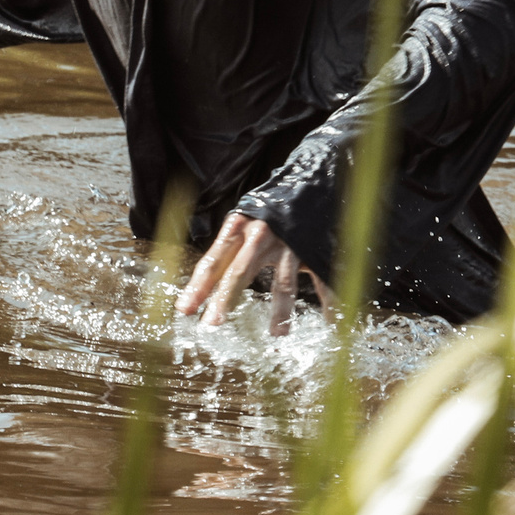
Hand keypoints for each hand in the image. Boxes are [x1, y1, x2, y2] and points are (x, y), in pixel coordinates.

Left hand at [176, 214, 330, 336]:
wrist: (310, 179)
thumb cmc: (268, 208)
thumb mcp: (243, 221)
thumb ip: (228, 251)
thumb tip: (202, 287)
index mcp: (239, 227)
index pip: (213, 261)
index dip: (198, 286)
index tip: (184, 310)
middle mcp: (261, 235)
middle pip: (240, 271)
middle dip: (225, 299)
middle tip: (213, 324)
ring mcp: (290, 244)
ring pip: (283, 282)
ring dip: (280, 311)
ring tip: (276, 335)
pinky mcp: (313, 249)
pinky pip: (321, 279)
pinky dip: (329, 302)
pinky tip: (331, 322)